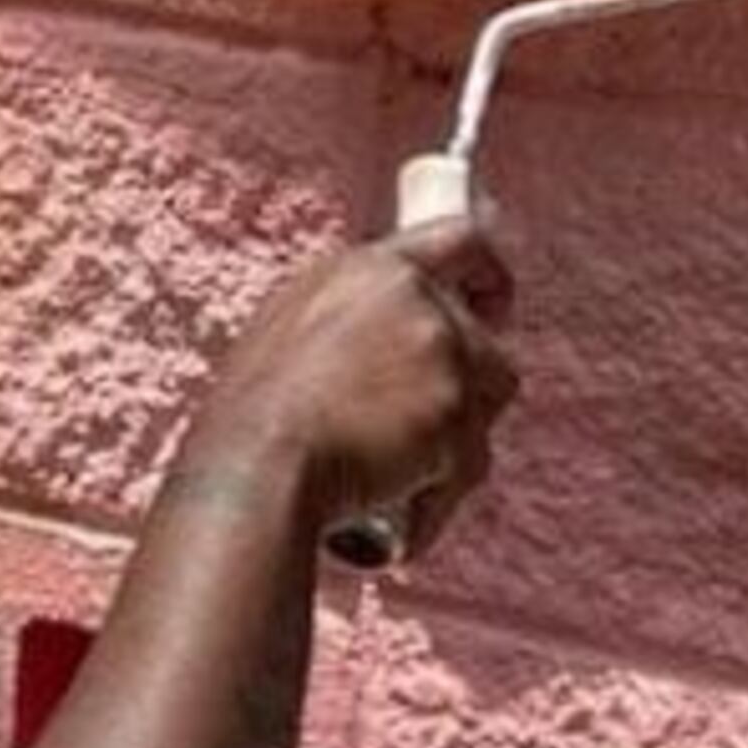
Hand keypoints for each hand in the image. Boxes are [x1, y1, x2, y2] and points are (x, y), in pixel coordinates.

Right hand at [192, 221, 519, 553]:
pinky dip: (439, 492)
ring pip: (488, 401)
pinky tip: (396, 508)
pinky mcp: (458, 413)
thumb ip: (356, 316)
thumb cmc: (254, 412)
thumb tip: (385, 340)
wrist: (257, 463)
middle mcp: (416, 299)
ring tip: (398, 472)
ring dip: (455, 439)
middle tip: (422, 428)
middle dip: (462, 389)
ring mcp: (443, 354)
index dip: (487, 277)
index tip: (492, 309)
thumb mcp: (292, 327)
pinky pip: (473, 462)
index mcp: (370, 268)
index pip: (461, 239)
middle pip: (484, 342)